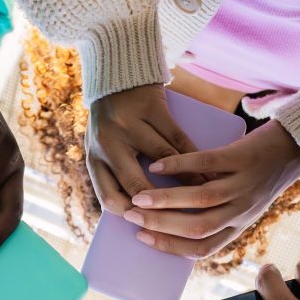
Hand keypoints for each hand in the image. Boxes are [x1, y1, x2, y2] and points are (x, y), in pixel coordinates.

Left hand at [86, 83, 199, 215]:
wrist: (118, 73)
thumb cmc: (114, 120)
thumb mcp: (105, 147)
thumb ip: (117, 174)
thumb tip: (144, 213)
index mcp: (94, 158)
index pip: (110, 198)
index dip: (133, 215)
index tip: (155, 226)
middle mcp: (107, 143)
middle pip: (136, 185)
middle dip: (163, 205)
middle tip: (184, 217)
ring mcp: (129, 124)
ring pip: (163, 160)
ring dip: (186, 180)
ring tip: (204, 194)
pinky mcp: (151, 107)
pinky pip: (177, 138)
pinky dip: (193, 156)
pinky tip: (206, 169)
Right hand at [124, 120, 299, 258]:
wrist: (294, 145)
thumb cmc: (259, 173)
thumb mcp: (242, 203)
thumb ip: (215, 214)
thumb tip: (170, 220)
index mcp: (238, 225)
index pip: (202, 248)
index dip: (170, 247)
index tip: (142, 238)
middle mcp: (242, 211)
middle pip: (197, 228)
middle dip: (160, 226)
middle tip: (131, 217)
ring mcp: (244, 186)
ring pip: (200, 201)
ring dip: (165, 201)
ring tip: (139, 197)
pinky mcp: (243, 158)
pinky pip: (207, 164)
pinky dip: (179, 166)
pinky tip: (158, 165)